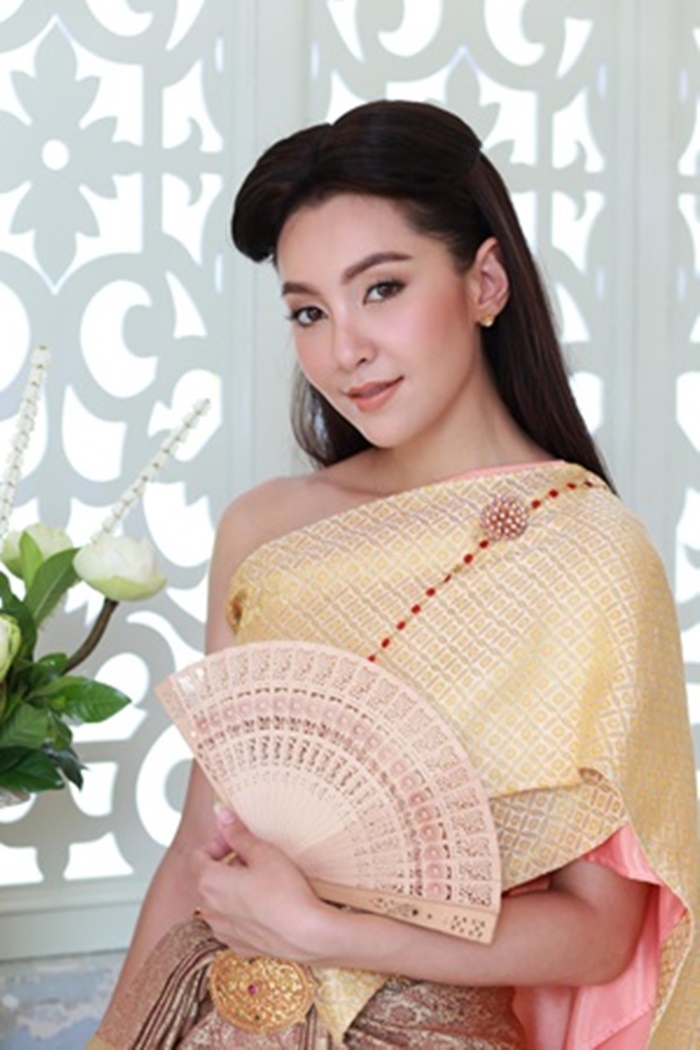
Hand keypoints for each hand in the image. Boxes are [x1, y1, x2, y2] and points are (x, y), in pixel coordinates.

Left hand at [191, 806, 328, 961]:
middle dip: (229, 864)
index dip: (218, 843)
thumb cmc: (286, 894)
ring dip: (235, 888)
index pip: (199, 855)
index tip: (238, 840)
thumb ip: (238, 833)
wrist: (307, 936)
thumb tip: (220, 814)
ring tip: (263, 882)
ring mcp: (224, 930)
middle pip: (209, 877)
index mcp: (210, 883)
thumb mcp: (263, 853)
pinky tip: (267, 905)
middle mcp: (210, 910)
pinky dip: (244, 911)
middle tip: (256, 858)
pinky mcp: (240, 945)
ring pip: (221, 901)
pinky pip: (234, 922)